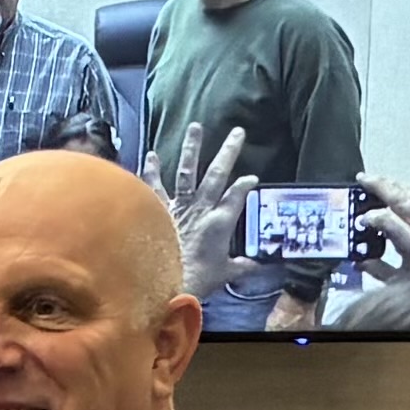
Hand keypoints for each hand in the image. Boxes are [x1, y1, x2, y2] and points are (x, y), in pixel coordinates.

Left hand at [161, 116, 251, 285]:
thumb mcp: (225, 274)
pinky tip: (151, 154)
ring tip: (195, 127)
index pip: (238, 195)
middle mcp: (201, 208)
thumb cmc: (196, 280)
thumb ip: (242, 267)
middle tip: (238, 132)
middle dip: (229, 152)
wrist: (162, 283)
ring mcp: (178, 206)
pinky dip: (152, 170)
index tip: (252, 178)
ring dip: (191, 148)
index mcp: (221, 221)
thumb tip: (259, 267)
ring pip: (187, 172)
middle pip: (217, 175)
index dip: (246, 186)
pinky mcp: (157, 210)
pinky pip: (154, 186)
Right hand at [350, 178, 409, 282]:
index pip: (386, 220)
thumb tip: (360, 263)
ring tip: (378, 181)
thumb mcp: (399, 280)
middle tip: (362, 179)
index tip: (360, 220)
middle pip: (399, 197)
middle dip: (378, 186)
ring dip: (393, 185)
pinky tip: (402, 191)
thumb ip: (377, 270)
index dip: (370, 217)